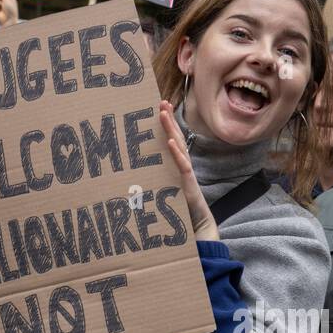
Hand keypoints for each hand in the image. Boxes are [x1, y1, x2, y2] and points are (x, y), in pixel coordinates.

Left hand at [158, 100, 217, 242]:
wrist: (199, 229)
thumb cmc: (182, 215)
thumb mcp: (166, 196)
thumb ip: (155, 186)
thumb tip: (133, 182)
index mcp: (179, 168)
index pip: (173, 142)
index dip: (168, 125)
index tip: (160, 110)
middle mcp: (184, 168)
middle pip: (176, 138)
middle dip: (169, 120)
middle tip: (161, 102)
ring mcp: (187, 175)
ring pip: (179, 147)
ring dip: (171, 129)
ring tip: (164, 113)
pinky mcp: (189, 185)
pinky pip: (183, 166)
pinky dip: (177, 153)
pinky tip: (169, 141)